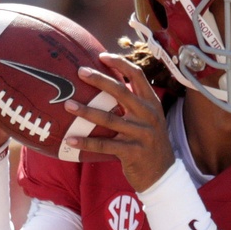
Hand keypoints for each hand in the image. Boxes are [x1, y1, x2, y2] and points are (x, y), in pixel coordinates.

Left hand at [65, 52, 176, 191]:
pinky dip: (86, 142)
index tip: (101, 56)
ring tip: (67, 104)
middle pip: (122, 92)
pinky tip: (70, 139)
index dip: (120, 63)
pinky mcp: (132, 152)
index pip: (138, 75)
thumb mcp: (149, 119)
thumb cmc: (148, 142)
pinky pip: (105, 145)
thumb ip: (134, 102)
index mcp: (152, 103)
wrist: (162, 173)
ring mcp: (141, 134)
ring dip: (86, 111)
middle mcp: (148, 116)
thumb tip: (107, 82)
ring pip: (110, 119)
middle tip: (80, 71)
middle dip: (100, 80)